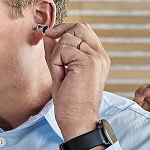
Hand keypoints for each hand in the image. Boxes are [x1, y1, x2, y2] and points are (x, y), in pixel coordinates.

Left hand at [44, 23, 109, 141]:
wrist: (78, 122)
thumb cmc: (71, 103)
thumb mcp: (62, 72)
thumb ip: (57, 53)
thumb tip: (49, 35)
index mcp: (98, 57)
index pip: (83, 29)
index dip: (66, 29)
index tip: (52, 36)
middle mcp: (100, 55)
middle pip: (78, 27)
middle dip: (60, 36)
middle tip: (53, 54)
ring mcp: (96, 58)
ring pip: (67, 38)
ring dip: (57, 55)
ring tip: (61, 74)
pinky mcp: (88, 62)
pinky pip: (63, 49)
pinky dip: (56, 61)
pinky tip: (61, 77)